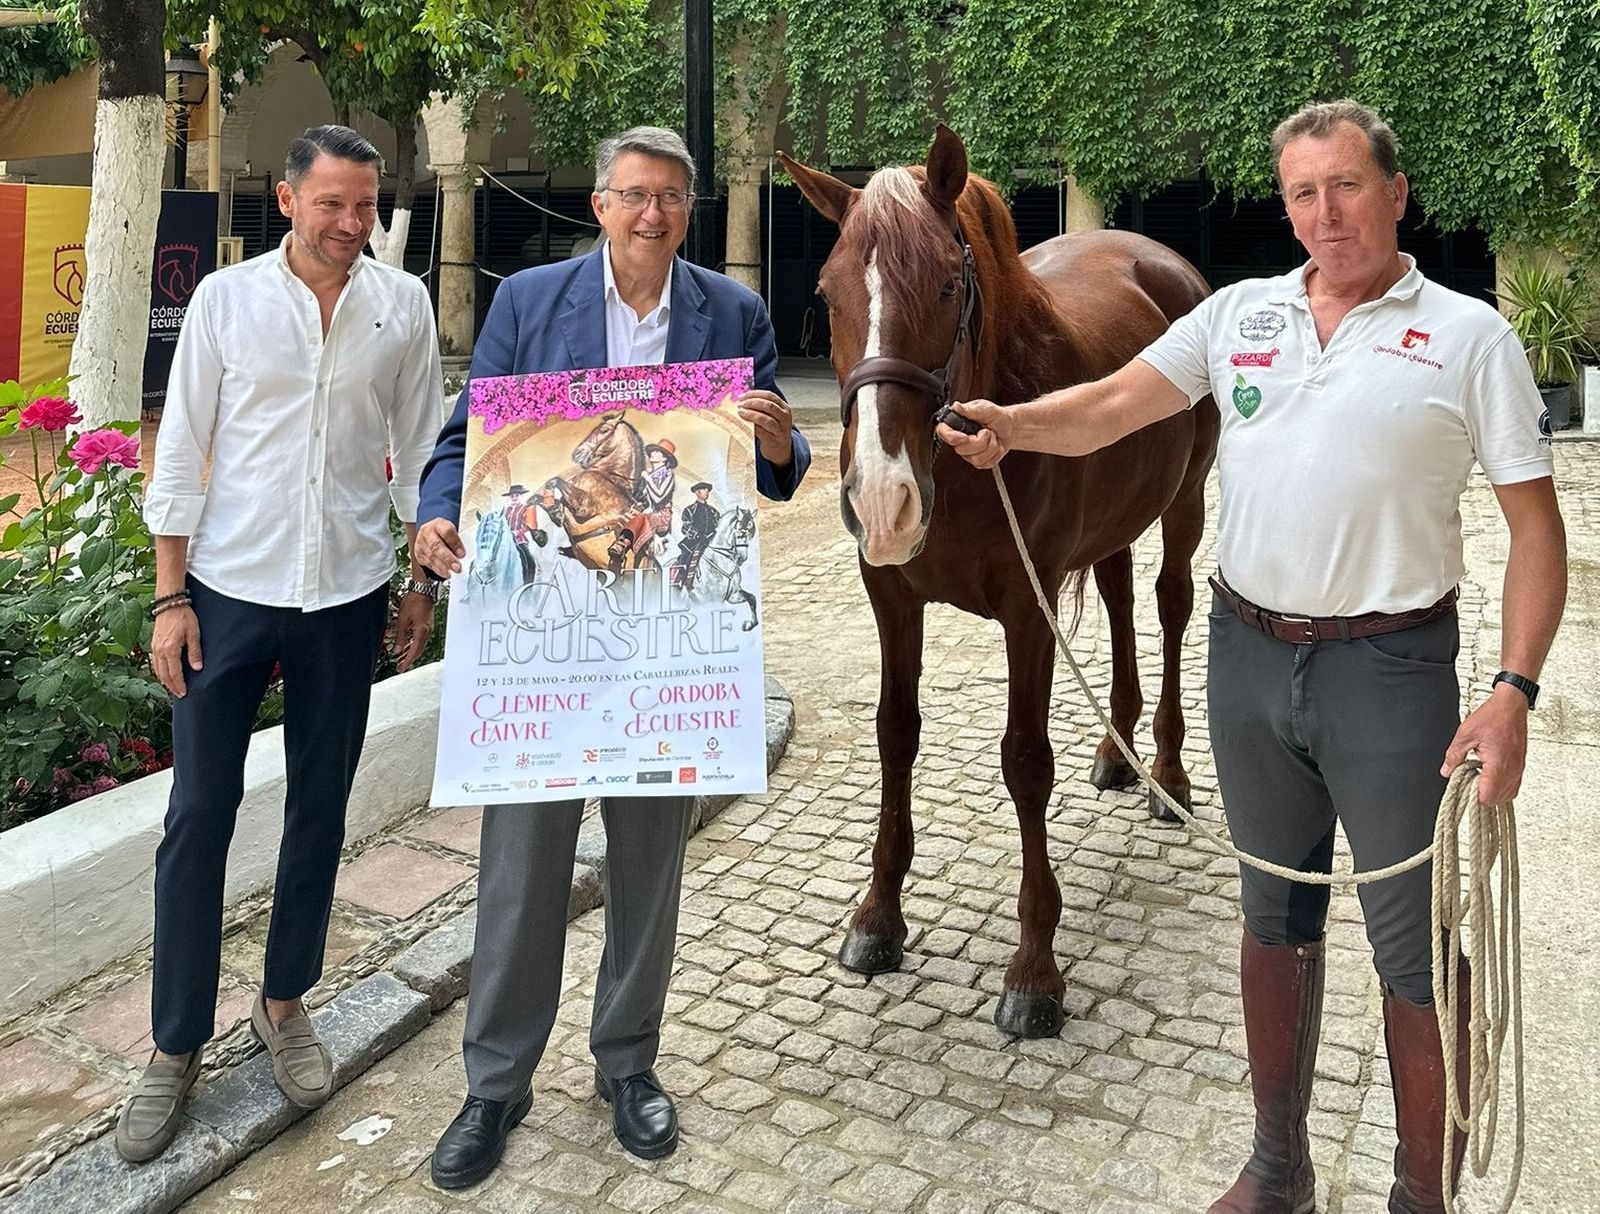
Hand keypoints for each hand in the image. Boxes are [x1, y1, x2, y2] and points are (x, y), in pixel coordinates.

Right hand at [151, 605, 201, 697]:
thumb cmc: (184, 617)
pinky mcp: (153, 645)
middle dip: (171, 686)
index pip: (174, 673)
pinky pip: (155, 663)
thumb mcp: (194, 634)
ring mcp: (154, 648)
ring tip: (173, 688)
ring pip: (158, 670)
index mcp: (170, 649)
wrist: (169, 604)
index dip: (179, 685)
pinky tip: (165, 675)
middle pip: (164, 675)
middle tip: (180, 695)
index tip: (184, 693)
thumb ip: (195, 652)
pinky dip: (160, 672)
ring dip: (165, 681)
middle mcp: (159, 651)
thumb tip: (197, 668)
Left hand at [390, 592, 434, 672]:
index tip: (401, 668)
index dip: (407, 661)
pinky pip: (420, 639)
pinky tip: (407, 646)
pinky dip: (413, 645)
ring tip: (401, 658)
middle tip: (399, 666)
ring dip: (410, 652)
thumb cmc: (414, 601)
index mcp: (421, 632)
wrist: (423, 591)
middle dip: (408, 659)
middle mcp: (427, 632)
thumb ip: (400, 636)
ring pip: (419, 646)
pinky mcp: (426, 625)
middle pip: (418, 651)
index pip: (414, 652)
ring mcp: (428, 629)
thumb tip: (397, 650)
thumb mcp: (402, 620)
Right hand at [415, 518, 464, 577]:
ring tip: (453, 572)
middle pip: (437, 546)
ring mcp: (421, 543)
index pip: (447, 531)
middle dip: (448, 558)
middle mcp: (427, 532)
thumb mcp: (454, 531)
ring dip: (443, 566)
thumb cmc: (446, 533)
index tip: (462, 554)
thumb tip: (466, 555)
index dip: (455, 543)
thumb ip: (460, 540)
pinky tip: (446, 573)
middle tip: (457, 567)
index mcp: (439, 524)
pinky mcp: (419, 554)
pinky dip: (438, 570)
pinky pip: (429, 563)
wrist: (432, 533)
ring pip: (432, 556)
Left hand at [737, 389, 793, 466]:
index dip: (755, 394)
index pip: (769, 395)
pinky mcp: (773, 440)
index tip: (743, 396)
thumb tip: (742, 399)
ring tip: (741, 412)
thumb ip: (762, 407)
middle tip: (740, 404)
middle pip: (768, 405)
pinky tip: (744, 423)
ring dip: (751, 414)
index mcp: (784, 407)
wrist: (780, 450)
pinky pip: (761, 431)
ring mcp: (780, 429)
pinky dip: (751, 426)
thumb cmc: (773, 430)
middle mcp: (784, 417)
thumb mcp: (772, 416)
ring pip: (765, 419)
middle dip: (752, 402)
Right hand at [936, 399, 1009, 468]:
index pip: (942, 433)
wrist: (1009, 427)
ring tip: (991, 436)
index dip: (951, 437)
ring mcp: (968, 453)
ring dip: (990, 446)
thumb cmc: (995, 416)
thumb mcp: (984, 408)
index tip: (965, 437)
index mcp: (956, 425)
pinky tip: (994, 445)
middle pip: (961, 449)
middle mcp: (959, 441)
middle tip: (987, 430)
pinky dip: (995, 454)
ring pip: (975, 458)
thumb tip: (956, 406)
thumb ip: (970, 409)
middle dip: (980, 441)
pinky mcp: (978, 462)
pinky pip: (985, 463)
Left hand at [1441, 684, 1529, 805]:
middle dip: (1481, 794)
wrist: (1511, 705)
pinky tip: (1488, 774)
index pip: (1487, 796)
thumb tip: (1446, 771)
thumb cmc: (1493, 716)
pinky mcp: (1520, 765)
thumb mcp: (1465, 735)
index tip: (1463, 786)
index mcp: (1498, 765)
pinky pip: (1513, 785)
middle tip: (1469, 780)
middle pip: (1497, 800)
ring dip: (1492, 791)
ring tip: (1478, 776)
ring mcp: (1518, 769)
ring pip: (1507, 795)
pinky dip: (1501, 785)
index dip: (1472, 795)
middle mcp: (1512, 770)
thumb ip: (1454, 756)